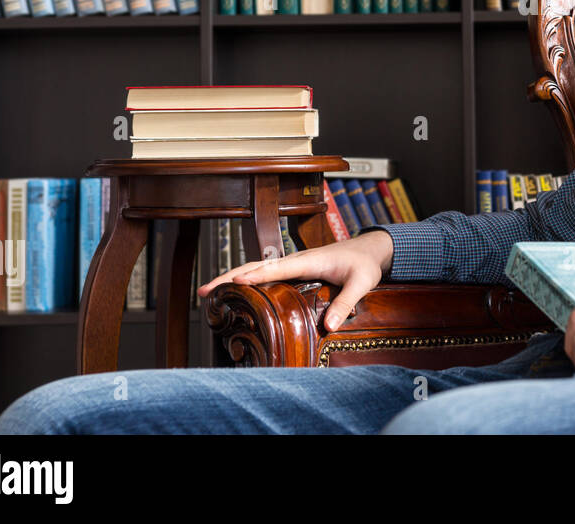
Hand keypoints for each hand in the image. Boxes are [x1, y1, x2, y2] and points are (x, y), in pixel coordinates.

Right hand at [196, 229, 394, 330]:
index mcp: (310, 260)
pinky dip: (245, 279)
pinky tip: (233, 291)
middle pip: (256, 266)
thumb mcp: (362, 283)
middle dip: (229, 277)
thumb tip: (329, 326)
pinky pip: (265, 273)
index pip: (278, 267)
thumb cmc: (365, 263)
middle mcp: (296, 260)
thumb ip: (346, 303)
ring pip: (256, 268)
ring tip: (207, 292)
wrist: (370, 248)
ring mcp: (293, 264)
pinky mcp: (294, 270)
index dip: (256, 275)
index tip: (234, 282)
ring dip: (232, 278)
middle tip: (204, 290)